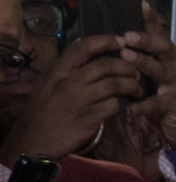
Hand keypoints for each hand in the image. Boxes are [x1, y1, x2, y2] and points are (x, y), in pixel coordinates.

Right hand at [0, 34, 140, 161]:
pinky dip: (124, 105)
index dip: (106, 40)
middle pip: (106, 65)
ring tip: (136, 90)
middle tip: (135, 72)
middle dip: (126, 66)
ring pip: (114, 85)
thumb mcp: (47, 81)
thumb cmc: (41, 110)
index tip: (122, 42)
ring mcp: (79, 100)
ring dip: (131, 86)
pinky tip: (127, 106)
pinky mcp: (88, 118)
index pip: (85, 47)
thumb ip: (65, 65)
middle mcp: (69, 81)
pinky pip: (113, 106)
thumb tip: (81, 41)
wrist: (33, 141)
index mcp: (59, 70)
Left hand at [116, 3, 175, 152]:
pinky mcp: (175, 104)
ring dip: (143, 62)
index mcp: (170, 57)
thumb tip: (121, 43)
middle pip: (163, 47)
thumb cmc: (168, 98)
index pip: (160, 34)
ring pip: (161, 70)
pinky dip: (142, 105)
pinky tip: (129, 106)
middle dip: (146, 39)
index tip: (140, 3)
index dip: (151, 19)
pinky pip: (156, 103)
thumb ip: (145, 61)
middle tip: (127, 35)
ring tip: (126, 56)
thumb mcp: (159, 76)